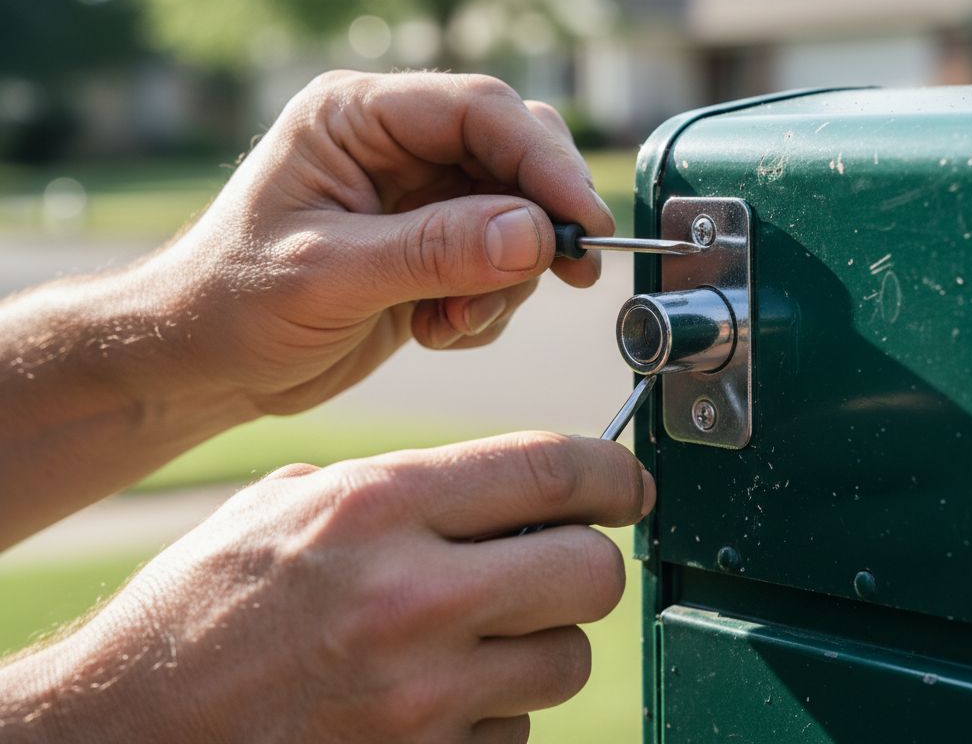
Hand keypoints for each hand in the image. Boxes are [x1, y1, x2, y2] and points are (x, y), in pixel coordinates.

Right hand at [4, 433, 653, 742]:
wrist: (125, 734)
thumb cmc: (202, 609)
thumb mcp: (286, 506)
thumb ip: (398, 487)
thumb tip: (503, 490)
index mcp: (375, 508)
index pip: (550, 472)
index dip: (613, 474)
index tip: (628, 486)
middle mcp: (408, 600)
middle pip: (590, 572)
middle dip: (585, 564)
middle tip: (552, 566)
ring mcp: (419, 701)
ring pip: (563, 660)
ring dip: (535, 646)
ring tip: (467, 640)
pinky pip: (514, 734)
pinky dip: (490, 716)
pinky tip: (428, 702)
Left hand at [142, 71, 613, 414]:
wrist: (202, 364)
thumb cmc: (233, 305)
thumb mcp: (330, 277)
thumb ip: (434, 252)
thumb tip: (535, 234)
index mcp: (357, 117)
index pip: (480, 110)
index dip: (544, 162)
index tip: (585, 224)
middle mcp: (394, 144)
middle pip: (514, 152)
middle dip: (538, 219)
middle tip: (563, 275)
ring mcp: (417, 197)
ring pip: (518, 212)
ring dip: (507, 278)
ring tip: (450, 325)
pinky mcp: (431, 247)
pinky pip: (502, 261)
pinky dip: (490, 304)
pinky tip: (437, 332)